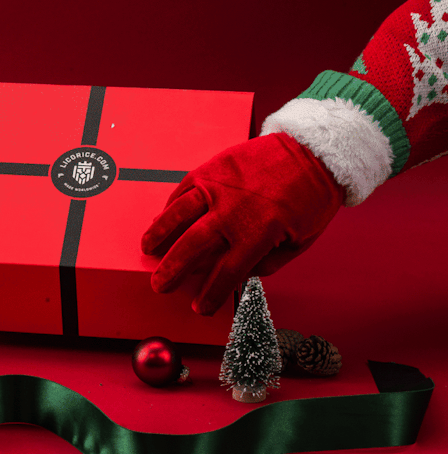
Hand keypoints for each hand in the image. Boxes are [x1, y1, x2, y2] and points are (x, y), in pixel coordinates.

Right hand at [141, 132, 343, 314]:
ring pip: (177, 214)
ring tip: (147, 249)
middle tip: (159, 285)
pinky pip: (183, 189)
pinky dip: (169, 207)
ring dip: (158, 234)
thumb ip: (265, 263)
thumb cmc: (309, 200)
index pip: (226, 273)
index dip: (210, 294)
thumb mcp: (298, 242)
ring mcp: (218, 186)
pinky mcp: (212, 167)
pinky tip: (162, 219)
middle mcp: (233, 210)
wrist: (312, 153)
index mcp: (259, 233)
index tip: (199, 307)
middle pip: (192, 246)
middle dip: (172, 270)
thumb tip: (236, 276)